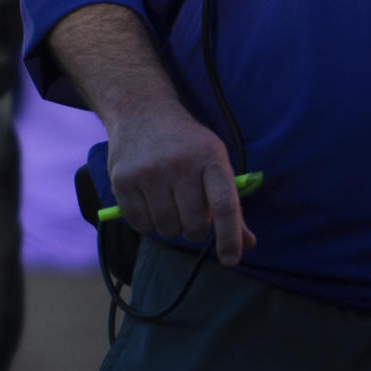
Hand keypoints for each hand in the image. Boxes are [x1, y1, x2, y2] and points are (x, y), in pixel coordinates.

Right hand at [108, 101, 255, 267]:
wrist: (141, 111)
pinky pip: (140, 225)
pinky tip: (150, 201)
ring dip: (171, 226)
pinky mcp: (122, 181)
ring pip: (167, 229)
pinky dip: (148, 223)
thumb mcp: (214, 160)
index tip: (231, 259)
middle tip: (190, 211)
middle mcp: (180, 164)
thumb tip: (247, 244)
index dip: (230, 238)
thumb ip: (230, 203)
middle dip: (196, 229)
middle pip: (194, 225)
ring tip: (169, 202)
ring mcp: (149, 172)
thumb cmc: (186, 142)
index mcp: (210, 157)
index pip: (225, 206)